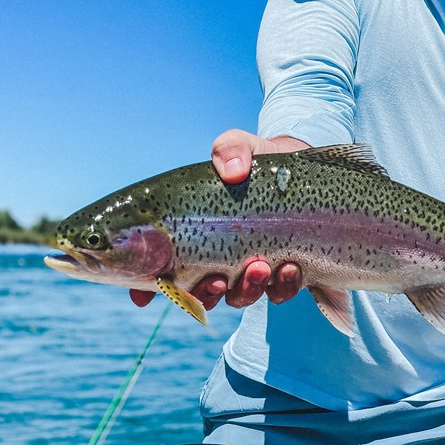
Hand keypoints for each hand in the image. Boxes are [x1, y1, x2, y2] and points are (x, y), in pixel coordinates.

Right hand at [129, 130, 307, 308]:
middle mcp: (219, 260)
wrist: (301, 172)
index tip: (143, 297)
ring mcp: (250, 270)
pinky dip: (283, 286)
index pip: (162, 269)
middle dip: (207, 294)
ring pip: (240, 297)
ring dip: (246, 290)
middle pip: (201, 293)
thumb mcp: (241, 147)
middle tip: (218, 280)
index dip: (147, 288)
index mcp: (195, 235)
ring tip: (259, 266)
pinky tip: (290, 267)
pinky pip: (280, 292)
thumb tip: (232, 171)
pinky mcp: (284, 274)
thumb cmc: (258, 164)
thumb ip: (230, 149)